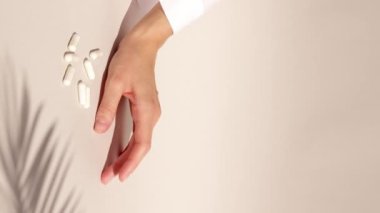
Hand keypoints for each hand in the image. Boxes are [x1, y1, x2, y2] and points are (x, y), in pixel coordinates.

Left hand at [93, 3, 171, 183]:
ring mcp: (151, 112)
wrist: (143, 46)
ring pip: (142, 141)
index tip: (120, 174)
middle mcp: (152, 114)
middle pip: (142, 146)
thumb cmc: (131, 60)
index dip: (130, 161)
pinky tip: (123, 149)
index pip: (141, 143)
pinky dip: (132, 145)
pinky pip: (141, 133)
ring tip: (114, 167)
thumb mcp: (115, 82)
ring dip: (129, 155)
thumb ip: (108, 107)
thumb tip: (100, 128)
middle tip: (110, 175)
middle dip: (127, 163)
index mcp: (146, 109)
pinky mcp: (147, 109)